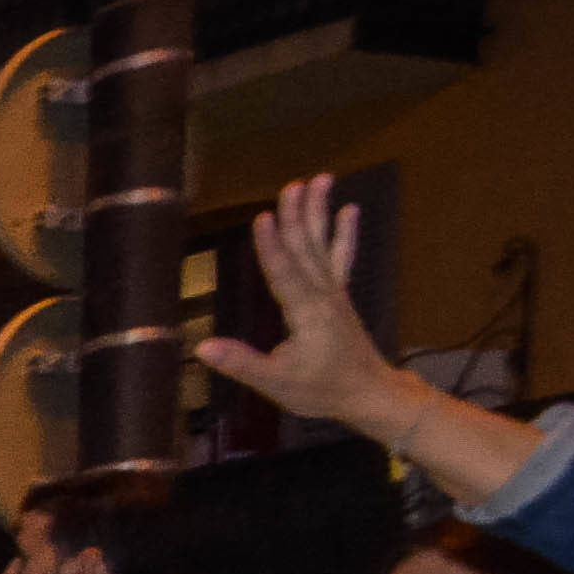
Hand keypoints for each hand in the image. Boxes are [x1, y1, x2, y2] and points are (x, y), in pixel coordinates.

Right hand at [191, 172, 421, 441]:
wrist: (369, 393)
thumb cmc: (322, 389)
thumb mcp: (277, 383)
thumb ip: (242, 363)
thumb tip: (203, 347)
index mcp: (306, 314)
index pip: (284, 274)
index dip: (272, 247)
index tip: (263, 217)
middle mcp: (322, 295)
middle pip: (306, 249)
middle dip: (296, 216)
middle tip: (290, 185)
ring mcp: (334, 292)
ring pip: (323, 245)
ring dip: (318, 212)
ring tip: (319, 180)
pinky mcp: (340, 294)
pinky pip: (342, 257)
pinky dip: (345, 233)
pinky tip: (349, 210)